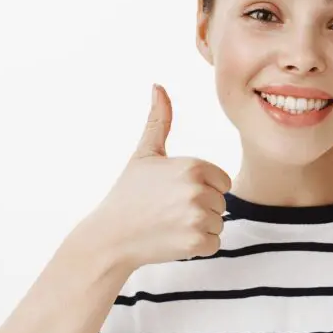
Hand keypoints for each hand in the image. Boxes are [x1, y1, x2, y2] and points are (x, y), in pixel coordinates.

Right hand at [89, 84, 231, 270]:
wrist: (110, 237)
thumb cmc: (129, 193)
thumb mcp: (145, 154)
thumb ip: (159, 120)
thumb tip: (158, 86)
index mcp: (194, 165)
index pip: (223, 181)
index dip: (203, 188)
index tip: (176, 193)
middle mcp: (198, 189)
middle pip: (221, 202)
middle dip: (201, 208)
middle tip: (169, 211)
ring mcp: (197, 216)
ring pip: (218, 223)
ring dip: (199, 227)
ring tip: (170, 224)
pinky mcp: (195, 242)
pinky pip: (214, 244)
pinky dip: (198, 246)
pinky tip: (173, 239)